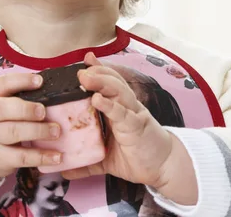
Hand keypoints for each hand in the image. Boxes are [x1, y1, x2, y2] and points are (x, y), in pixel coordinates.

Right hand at [0, 72, 60, 196]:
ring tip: (56, 132)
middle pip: (2, 109)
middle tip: (43, 112)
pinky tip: (56, 156)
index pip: (2, 84)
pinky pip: (21, 157)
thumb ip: (16, 99)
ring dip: (37, 131)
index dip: (20, 81)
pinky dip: (41, 157)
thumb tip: (52, 89)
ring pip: (12, 133)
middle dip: (25, 109)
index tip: (39, 81)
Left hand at [62, 53, 197, 204]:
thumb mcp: (107, 159)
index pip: (109, 83)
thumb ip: (87, 162)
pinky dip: (110, 105)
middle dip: (96, 73)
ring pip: (118, 91)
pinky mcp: (137, 126)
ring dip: (101, 82)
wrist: (164, 168)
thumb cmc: (137, 157)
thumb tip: (65, 171)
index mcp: (119, 108)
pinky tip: (98, 99)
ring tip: (85, 78)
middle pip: (112, 81)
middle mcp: (126, 106)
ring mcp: (132, 114)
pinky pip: (123, 113)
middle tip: (80, 71)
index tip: (85, 60)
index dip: (98, 70)